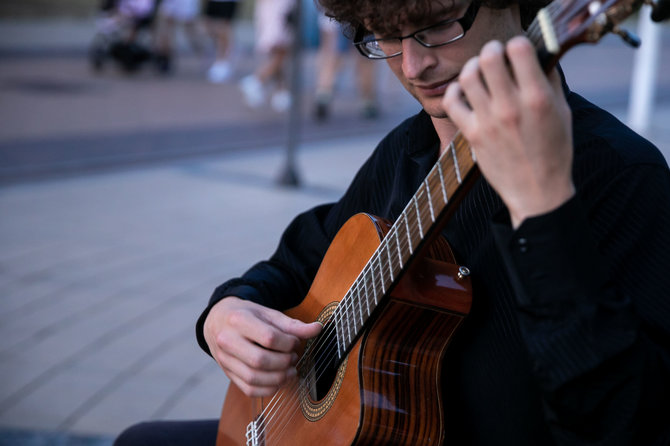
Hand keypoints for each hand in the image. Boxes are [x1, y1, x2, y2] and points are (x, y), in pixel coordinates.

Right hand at [204, 296, 321, 396]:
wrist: (218, 321)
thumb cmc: (246, 316)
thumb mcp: (267, 313)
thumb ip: (292, 324)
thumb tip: (317, 329)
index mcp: (238, 320)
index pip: (268, 338)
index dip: (288, 343)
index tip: (294, 342)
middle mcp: (227, 341)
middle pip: (260, 360)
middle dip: (284, 362)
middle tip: (293, 357)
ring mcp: (224, 359)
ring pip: (254, 378)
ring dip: (278, 378)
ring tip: (290, 370)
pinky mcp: (227, 373)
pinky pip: (249, 389)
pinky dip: (268, 389)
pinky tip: (279, 380)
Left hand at [443, 36, 574, 227]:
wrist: (537, 191)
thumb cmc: (553, 151)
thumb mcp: (563, 112)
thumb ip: (549, 80)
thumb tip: (537, 55)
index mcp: (538, 98)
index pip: (519, 49)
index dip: (517, 44)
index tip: (518, 51)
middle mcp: (511, 107)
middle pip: (489, 57)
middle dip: (492, 49)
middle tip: (496, 56)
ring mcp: (488, 121)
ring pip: (468, 76)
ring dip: (473, 67)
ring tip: (479, 71)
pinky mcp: (472, 134)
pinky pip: (452, 101)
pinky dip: (455, 90)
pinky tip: (465, 92)